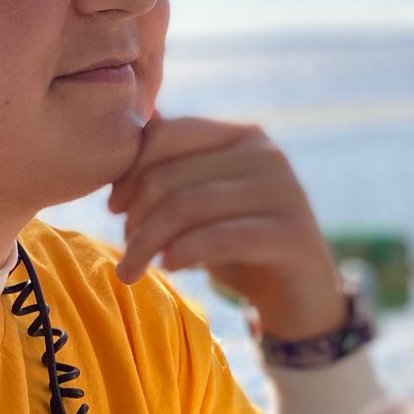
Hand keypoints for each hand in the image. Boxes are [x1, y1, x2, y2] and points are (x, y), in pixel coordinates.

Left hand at [109, 114, 343, 341]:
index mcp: (243, 136)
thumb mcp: (204, 202)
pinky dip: (183, 253)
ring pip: (188, 207)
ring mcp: (284, 193)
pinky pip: (219, 238)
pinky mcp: (292, 235)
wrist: (300, 297)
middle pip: (171, 175)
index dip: (130, 171)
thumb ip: (177, 165)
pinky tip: (170, 267)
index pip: (167, 134)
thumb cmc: (241, 246)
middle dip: (135, 216)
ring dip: (148, 242)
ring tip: (135, 267)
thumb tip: (146, 116)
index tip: (114, 209)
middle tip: (126, 249)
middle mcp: (266, 155)